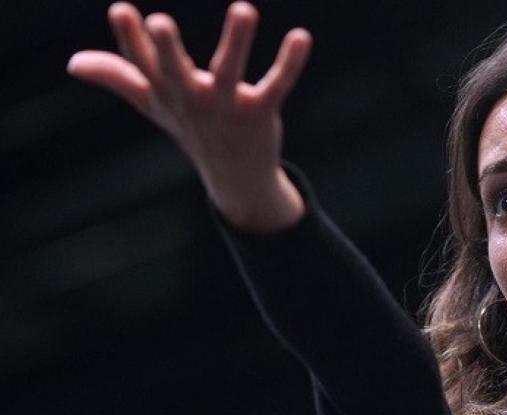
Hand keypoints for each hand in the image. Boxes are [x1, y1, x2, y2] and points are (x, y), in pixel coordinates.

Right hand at [67, 2, 311, 231]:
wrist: (235, 174)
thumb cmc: (191, 128)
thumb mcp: (153, 102)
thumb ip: (118, 76)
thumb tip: (73, 63)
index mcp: (166, 92)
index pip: (143, 64)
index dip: (131, 38)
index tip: (121, 10)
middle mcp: (193, 98)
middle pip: (175, 71)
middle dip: (166, 48)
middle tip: (158, 21)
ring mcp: (227, 106)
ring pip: (230, 70)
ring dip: (237, 40)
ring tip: (245, 8)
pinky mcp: (260, 112)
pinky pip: (276, 85)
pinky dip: (290, 63)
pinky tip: (301, 37)